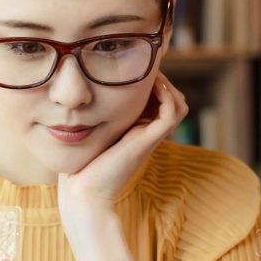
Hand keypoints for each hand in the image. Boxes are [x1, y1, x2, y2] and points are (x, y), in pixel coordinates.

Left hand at [57, 74, 187, 217]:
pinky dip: (166, 95)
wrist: (83, 191)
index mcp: (138, 130)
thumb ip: (95, 115)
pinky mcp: (148, 140)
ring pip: (179, 105)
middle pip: (174, 101)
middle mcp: (148, 133)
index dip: (155, 82)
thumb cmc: (82, 165)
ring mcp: (150, 137)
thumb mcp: (90, 132)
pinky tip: (150, 86)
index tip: (136, 69)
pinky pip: (171, 113)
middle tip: (145, 70)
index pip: (161, 100)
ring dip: (168, 85)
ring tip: (150, 76)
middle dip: (164, 80)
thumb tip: (82, 94)